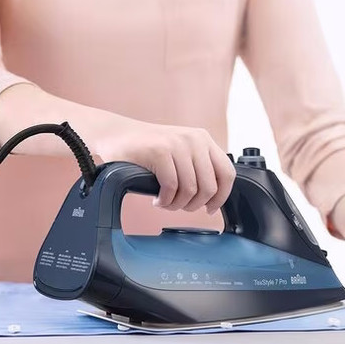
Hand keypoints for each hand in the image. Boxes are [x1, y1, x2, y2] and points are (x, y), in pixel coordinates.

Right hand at [95, 120, 234, 213]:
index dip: (221, 197)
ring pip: (190, 190)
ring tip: (166, 203)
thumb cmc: (148, 149)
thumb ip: (198, 167)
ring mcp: (177, 144)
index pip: (227, 173)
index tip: (210, 208)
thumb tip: (214, 198)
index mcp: (203, 140)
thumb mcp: (181, 152)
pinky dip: (165, 200)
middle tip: (180, 207)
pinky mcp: (159, 151)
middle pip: (209, 187)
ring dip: (177, 205)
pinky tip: (158, 199)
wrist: (116, 135)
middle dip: (194, 205)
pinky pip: (171, 187)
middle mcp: (194, 140)